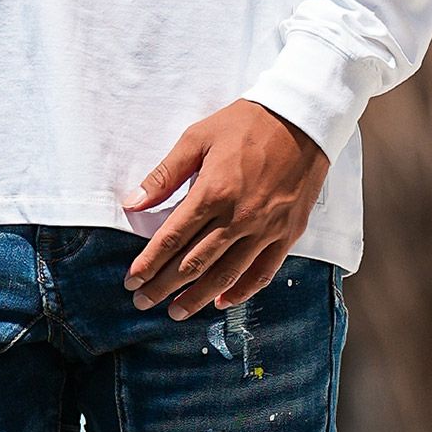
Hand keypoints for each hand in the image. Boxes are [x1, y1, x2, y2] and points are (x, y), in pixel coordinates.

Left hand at [120, 99, 328, 319]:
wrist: (300, 120)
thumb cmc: (244, 124)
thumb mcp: (197, 138)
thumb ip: (164, 175)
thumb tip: (132, 203)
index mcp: (213, 193)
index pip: (172, 239)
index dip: (149, 264)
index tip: (131, 280)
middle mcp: (238, 218)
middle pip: (194, 264)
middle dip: (164, 287)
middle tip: (142, 302)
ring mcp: (265, 229)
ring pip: (226, 276)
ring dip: (198, 298)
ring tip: (176, 312)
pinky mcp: (287, 234)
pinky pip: (262, 272)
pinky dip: (241, 292)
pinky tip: (222, 302)